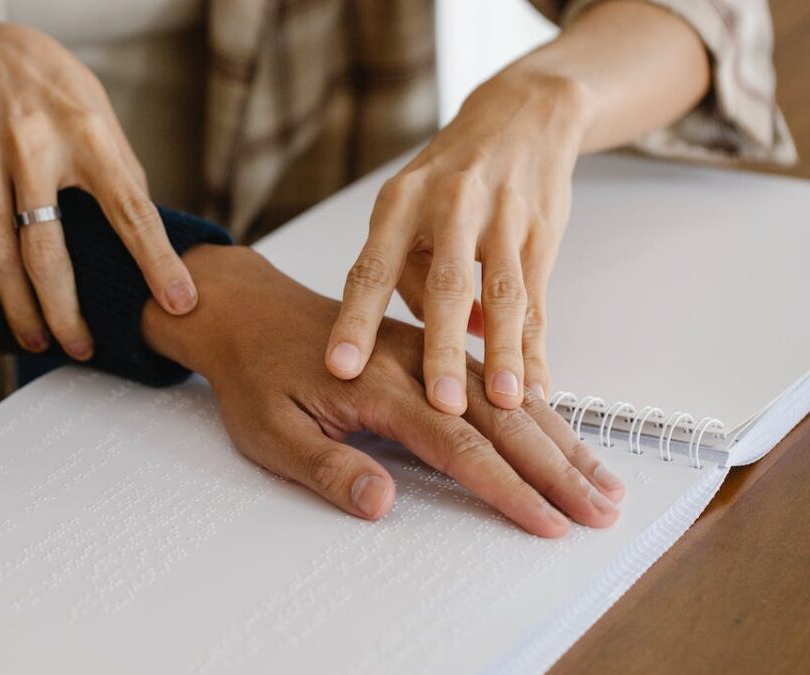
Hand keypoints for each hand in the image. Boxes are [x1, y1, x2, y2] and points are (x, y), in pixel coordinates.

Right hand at [0, 23, 197, 358]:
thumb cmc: (59, 95)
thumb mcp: (103, 121)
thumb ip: (121, 180)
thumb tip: (150, 247)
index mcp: (89, 133)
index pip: (131, 210)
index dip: (156, 262)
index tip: (179, 305)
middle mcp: (33, 140)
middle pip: (48, 250)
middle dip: (65, 312)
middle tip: (79, 349)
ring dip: (17, 308)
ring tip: (36, 340)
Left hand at [145, 246, 623, 535]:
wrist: (246, 309)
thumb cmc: (256, 373)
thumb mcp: (268, 431)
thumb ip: (326, 468)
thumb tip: (383, 504)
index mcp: (378, 385)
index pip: (456, 444)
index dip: (505, 487)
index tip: (547, 521)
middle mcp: (415, 360)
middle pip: (500, 417)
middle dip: (555, 467)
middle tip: (601, 507)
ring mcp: (427, 347)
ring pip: (506, 394)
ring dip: (559, 438)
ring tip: (601, 478)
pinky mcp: (430, 343)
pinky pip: (494, 372)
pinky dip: (536, 404)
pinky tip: (564, 429)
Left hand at [327, 71, 590, 414]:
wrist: (523, 114)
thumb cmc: (450, 176)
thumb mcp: (409, 207)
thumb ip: (410, 277)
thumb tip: (440, 344)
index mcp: (399, 202)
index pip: (369, 269)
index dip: (355, 321)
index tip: (339, 367)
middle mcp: (449, 206)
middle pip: (444, 285)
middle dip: (441, 349)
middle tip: (438, 404)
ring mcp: (501, 218)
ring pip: (502, 294)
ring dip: (504, 353)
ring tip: (505, 404)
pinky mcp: (543, 232)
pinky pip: (538, 299)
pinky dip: (536, 346)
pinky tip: (535, 385)